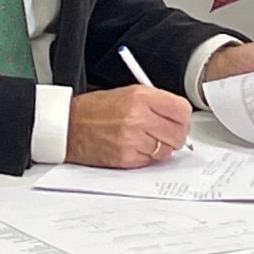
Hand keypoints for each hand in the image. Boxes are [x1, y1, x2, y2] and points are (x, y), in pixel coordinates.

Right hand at [66, 85, 191, 168]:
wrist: (70, 125)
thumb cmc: (96, 109)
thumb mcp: (128, 93)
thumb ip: (156, 102)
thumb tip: (180, 116)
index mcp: (141, 96)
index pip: (181, 109)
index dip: (183, 117)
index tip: (179, 119)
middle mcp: (138, 117)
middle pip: (178, 132)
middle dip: (176, 134)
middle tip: (167, 132)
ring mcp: (132, 139)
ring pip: (167, 149)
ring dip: (162, 147)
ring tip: (147, 139)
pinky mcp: (126, 157)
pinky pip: (150, 161)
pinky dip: (147, 157)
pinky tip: (135, 146)